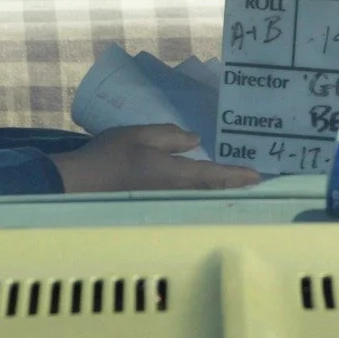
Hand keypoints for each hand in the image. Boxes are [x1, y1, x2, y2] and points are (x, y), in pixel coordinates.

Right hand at [50, 124, 262, 193]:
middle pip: (211, 190)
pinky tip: (204, 183)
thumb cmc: (109, 156)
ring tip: (236, 179)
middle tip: (254, 177)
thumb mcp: (140, 135)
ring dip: (218, 188)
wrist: (79, 184)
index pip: (214, 175)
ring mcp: (164, 200)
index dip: (237, 175)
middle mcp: (174, 192)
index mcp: (174, 175)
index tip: (258, 175)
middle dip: (233, 184)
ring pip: (200, 195)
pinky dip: (201, 189)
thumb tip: (195, 141)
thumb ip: (170, 137)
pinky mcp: (153, 202)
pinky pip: (186, 196)